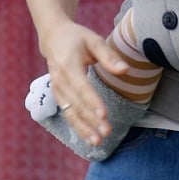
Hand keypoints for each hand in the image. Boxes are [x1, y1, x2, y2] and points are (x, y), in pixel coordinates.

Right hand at [41, 20, 128, 144]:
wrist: (53, 38)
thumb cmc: (77, 38)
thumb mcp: (93, 40)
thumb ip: (109, 56)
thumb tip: (125, 70)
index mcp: (68, 65)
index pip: (81, 87)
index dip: (92, 102)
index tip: (104, 115)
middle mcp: (60, 80)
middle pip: (76, 104)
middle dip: (91, 120)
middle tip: (107, 132)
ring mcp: (57, 90)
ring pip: (70, 113)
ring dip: (84, 128)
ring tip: (98, 141)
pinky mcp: (59, 97)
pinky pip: (68, 114)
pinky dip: (78, 127)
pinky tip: (90, 138)